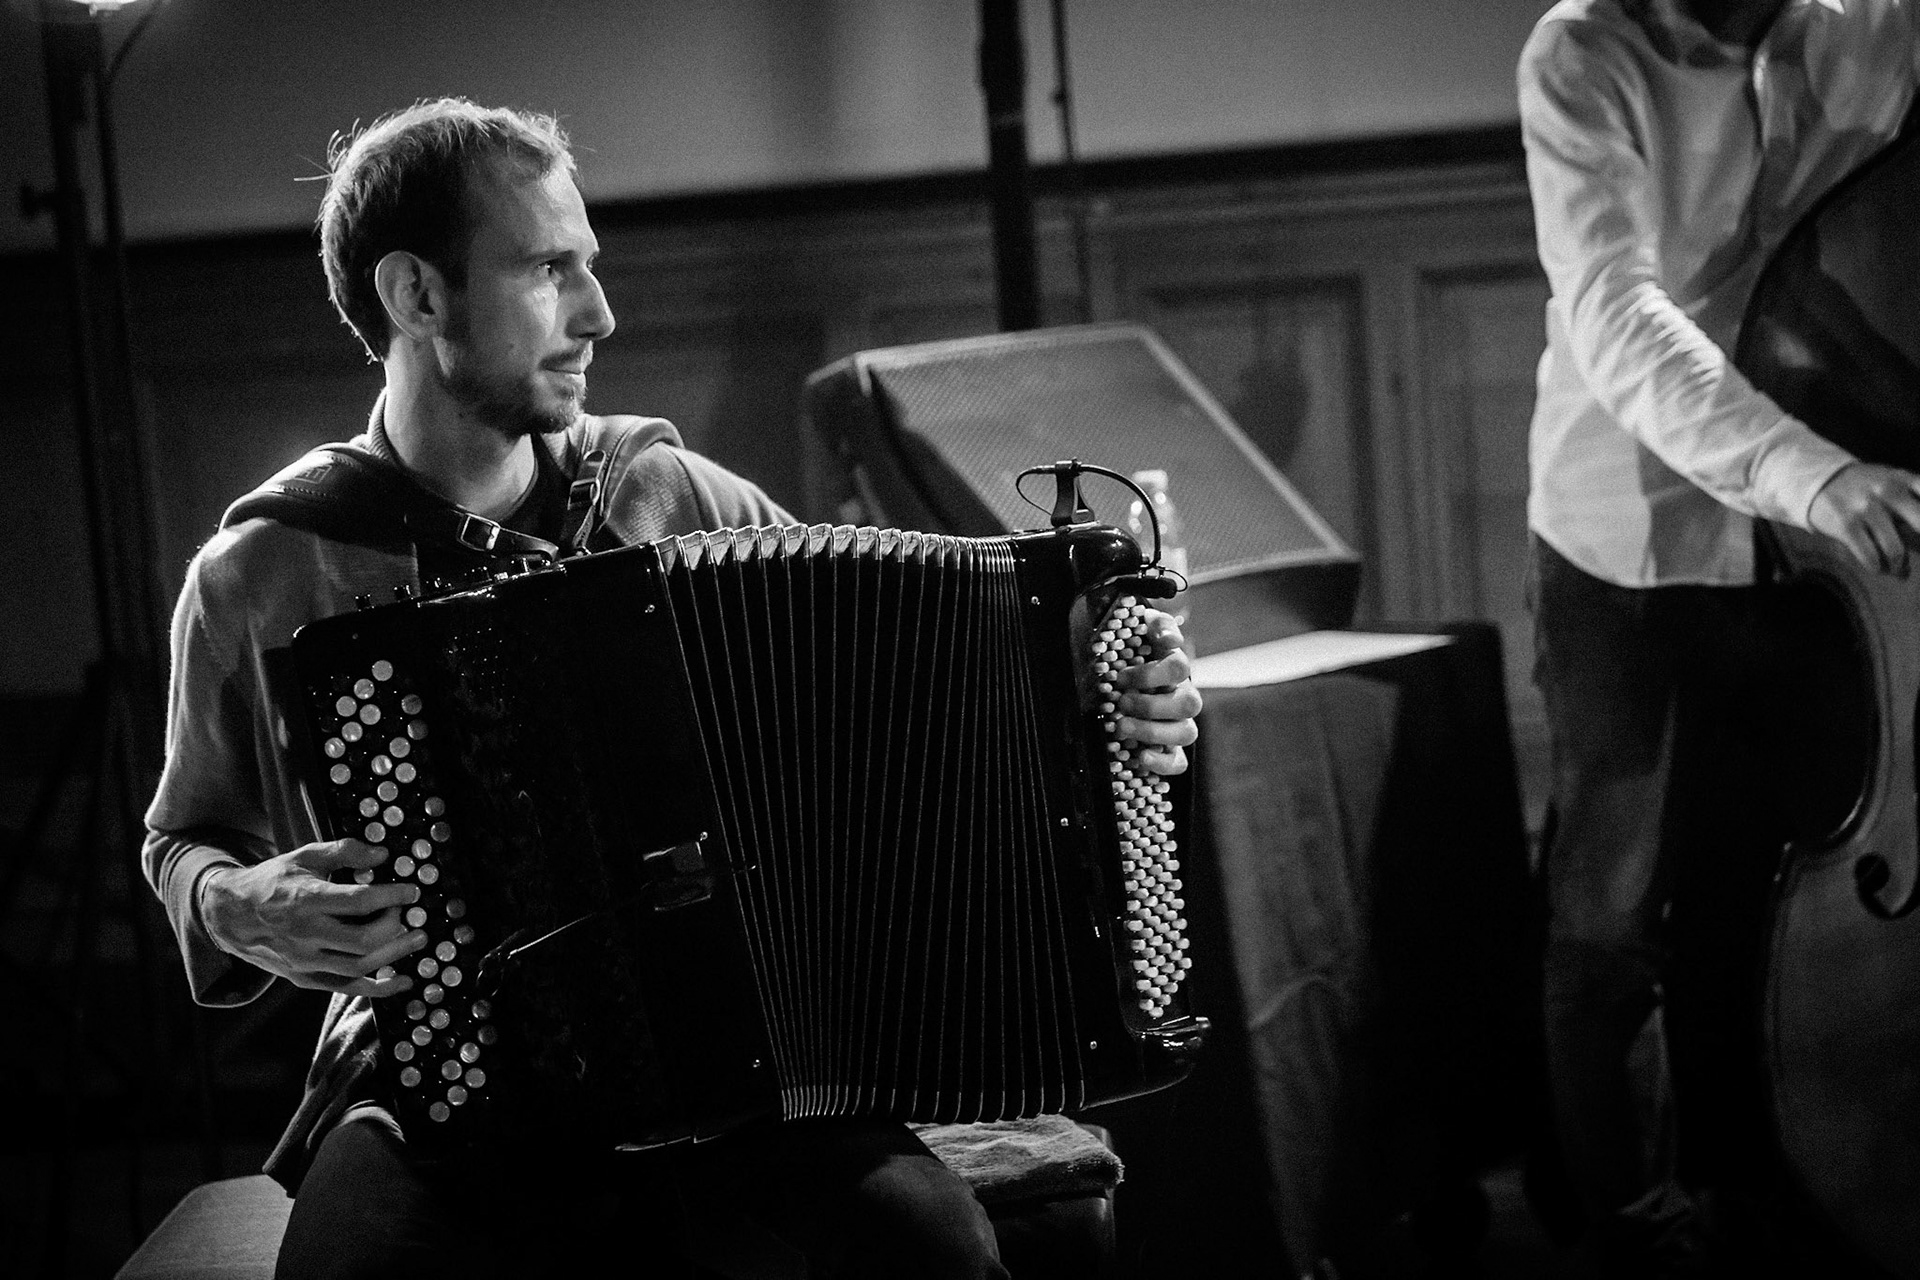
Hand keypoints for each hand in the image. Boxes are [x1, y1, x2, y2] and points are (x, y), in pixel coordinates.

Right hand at [199, 839, 426, 997]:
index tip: (412, 891)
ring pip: (359, 967)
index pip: (359, 902)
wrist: (230, 915)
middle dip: (396, 928)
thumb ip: (344, 851)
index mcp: (306, 900)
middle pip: (363, 940)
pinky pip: (346, 987)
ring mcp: (304, 961)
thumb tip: (381, 855)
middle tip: (412, 914)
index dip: (392, 896)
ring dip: (395, 955)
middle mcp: (305, 935)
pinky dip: (378, 988)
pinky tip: (402, 980)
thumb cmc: (273, 882)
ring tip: (417, 939)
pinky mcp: (305, 978)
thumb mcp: (304, 856)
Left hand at [1110, 609, 1203, 775]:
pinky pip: (1180, 762)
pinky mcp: (1173, 749)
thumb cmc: (1133, 656)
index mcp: (1174, 669)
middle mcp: (1183, 696)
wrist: (1125, 684)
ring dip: (1153, 731)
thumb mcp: (1139, 634)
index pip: (1179, 667)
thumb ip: (1154, 625)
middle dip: (1151, 705)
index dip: (1153, 673)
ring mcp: (1181, 724)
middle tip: (1121, 702)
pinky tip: (1141, 757)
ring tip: (1121, 727)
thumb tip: (1159, 628)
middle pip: (1187, 703)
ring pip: (1187, 732)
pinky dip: (1162, 762)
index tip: (1122, 677)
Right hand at [1807, 462, 1919, 576]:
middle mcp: (1887, 490)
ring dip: (1898, 566)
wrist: (1819, 482)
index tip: (1919, 535)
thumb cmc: (1865, 488)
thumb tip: (1919, 542)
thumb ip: (1913, 498)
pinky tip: (1876, 567)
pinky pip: (1870, 556)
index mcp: (1902, 479)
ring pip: (1894, 550)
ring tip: (1897, 569)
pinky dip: (1877, 567)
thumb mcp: (1891, 480)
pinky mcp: (1846, 525)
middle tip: (1914, 557)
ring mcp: (1865, 508)